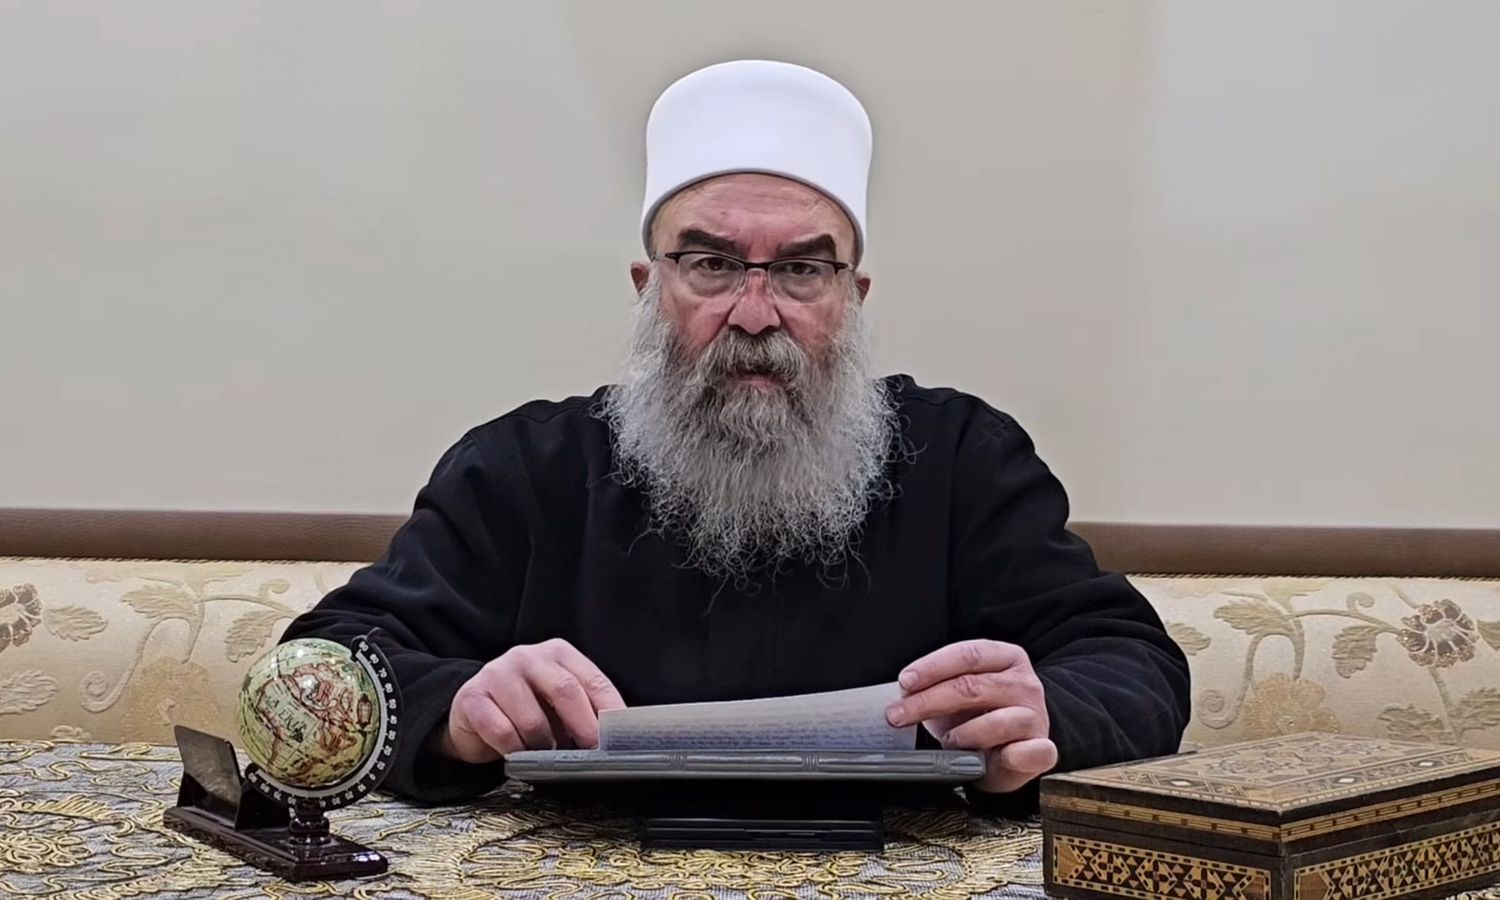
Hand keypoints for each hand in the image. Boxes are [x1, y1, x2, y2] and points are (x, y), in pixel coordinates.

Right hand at [438, 638, 625, 763]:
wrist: (473, 713)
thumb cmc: (525, 709)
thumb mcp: (557, 703)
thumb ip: (584, 710)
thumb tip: (614, 737)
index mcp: (557, 653)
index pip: (593, 680)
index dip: (609, 711)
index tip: (619, 738)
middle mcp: (528, 656)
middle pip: (565, 691)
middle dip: (584, 727)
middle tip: (591, 752)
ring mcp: (498, 673)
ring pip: (532, 720)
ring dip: (543, 746)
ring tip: (545, 754)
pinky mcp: (473, 696)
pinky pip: (502, 732)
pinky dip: (514, 750)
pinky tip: (516, 753)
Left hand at [886, 639, 1056, 793]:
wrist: (1013, 748)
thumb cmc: (980, 716)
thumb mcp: (956, 695)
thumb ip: (934, 687)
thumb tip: (902, 694)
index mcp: (1004, 658)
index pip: (967, 654)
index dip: (932, 667)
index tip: (905, 683)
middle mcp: (1024, 683)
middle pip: (973, 686)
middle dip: (929, 701)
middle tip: (899, 715)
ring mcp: (1035, 716)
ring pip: (998, 721)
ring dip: (964, 734)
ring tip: (947, 741)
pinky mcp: (1043, 749)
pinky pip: (1034, 752)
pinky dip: (1015, 756)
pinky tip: (998, 757)